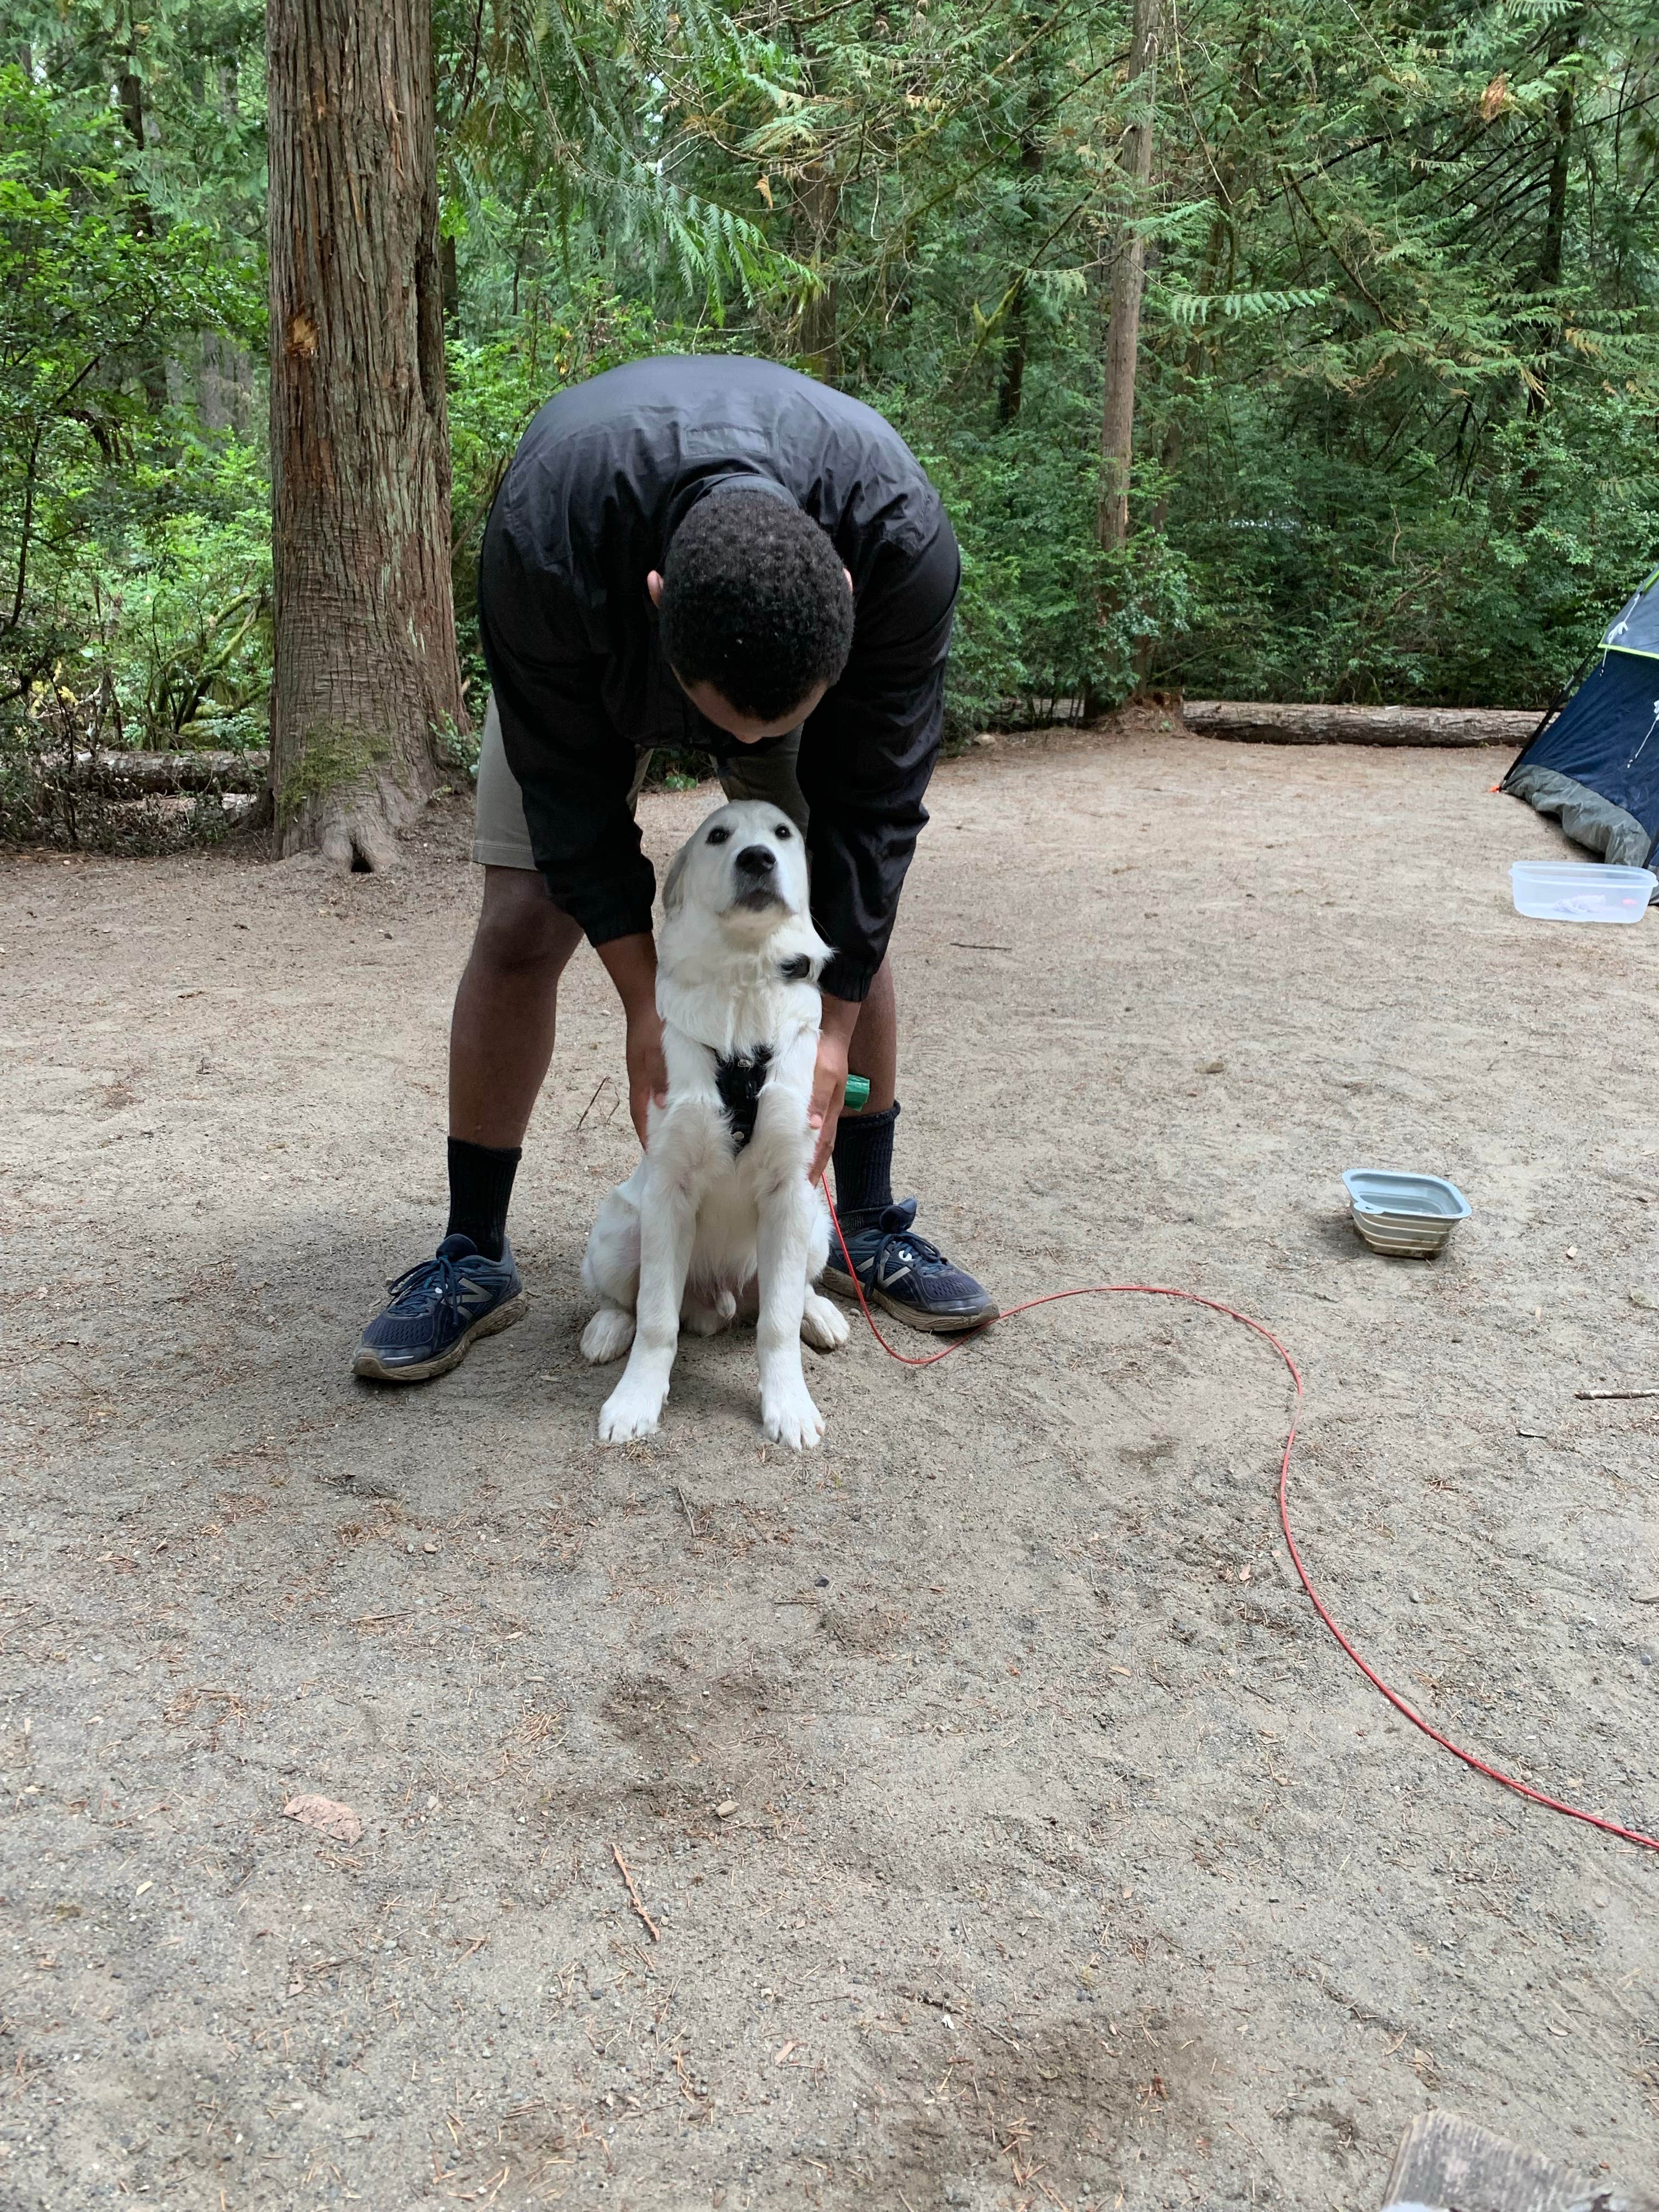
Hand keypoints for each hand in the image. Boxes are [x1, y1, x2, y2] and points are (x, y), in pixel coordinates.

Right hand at [624, 1003, 667, 1146]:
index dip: (645, 1135)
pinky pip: (666, 1083)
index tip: (653, 1156)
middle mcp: (643, 1077)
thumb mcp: (656, 1049)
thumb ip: (659, 1075)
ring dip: (666, 1113)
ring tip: (681, 1129)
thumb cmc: (651, 1021)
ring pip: (658, 1097)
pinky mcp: (659, 1057)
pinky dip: (674, 1095)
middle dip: (657, 1129)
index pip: (639, 1115)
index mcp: (639, 1079)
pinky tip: (687, 1097)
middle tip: (671, 1147)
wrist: (645, 992)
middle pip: (648, 1109)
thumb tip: (662, 1105)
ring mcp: (651, 1067)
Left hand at [808, 1024, 849, 1183]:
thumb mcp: (823, 1075)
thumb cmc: (826, 1053)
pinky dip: (808, 1142)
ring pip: (819, 1141)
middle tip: (800, 1191)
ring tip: (801, 1177)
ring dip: (811, 1159)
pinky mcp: (819, 1100)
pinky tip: (801, 1146)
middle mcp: (828, 1114)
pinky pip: (815, 1129)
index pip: (822, 1148)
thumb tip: (813, 1127)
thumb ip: (818, 1100)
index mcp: (830, 1113)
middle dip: (813, 1171)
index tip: (803, 1188)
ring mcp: (825, 1108)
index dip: (813, 1168)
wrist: (833, 1032)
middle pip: (822, 1149)